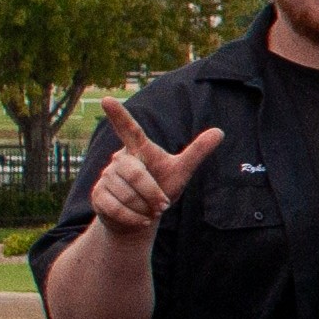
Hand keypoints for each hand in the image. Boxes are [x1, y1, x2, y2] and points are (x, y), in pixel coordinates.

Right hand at [87, 100, 222, 237]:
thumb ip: (197, 152)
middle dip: (151, 193)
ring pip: (125, 194)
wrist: (142, 217)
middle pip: (134, 174)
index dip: (119, 116)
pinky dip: (133, 218)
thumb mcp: (180, 171)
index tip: (107, 100)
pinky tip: (141, 219)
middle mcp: (119, 159)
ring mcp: (106, 177)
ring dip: (144, 208)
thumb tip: (220, 131)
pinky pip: (115, 208)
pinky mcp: (97, 195)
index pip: (130, 130)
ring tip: (150, 210)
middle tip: (163, 205)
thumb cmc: (161, 187)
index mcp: (139, 149)